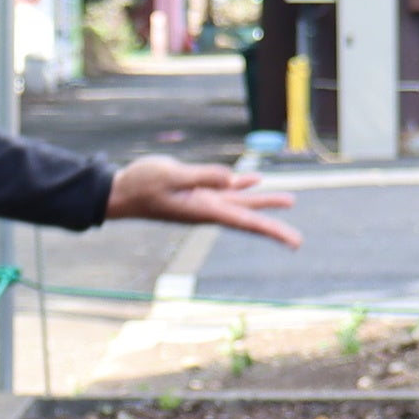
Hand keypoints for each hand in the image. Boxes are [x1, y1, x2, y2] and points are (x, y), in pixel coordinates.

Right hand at [105, 155, 301, 248]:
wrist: (120, 191)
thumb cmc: (141, 185)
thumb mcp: (171, 175)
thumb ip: (202, 176)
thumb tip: (231, 178)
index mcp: (205, 209)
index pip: (246, 221)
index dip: (272, 230)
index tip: (293, 243)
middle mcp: (208, 209)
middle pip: (248, 217)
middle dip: (273, 226)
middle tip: (297, 242)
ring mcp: (203, 200)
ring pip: (241, 202)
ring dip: (264, 202)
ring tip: (289, 202)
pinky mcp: (196, 191)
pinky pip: (225, 189)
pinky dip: (242, 185)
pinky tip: (254, 181)